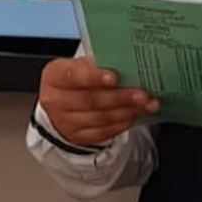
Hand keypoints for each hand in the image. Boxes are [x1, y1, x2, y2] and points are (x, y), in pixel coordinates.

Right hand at [39, 56, 158, 145]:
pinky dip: (122, 123)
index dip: (94, 77)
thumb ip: (97, 64)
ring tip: (147, 104)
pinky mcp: (79, 137)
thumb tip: (126, 64)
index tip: (114, 77)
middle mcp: (56, 100)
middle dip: (120, 97)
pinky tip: (134, 115)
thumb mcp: (80, 65)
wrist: (62, 104)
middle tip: (142, 94)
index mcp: (54, 76)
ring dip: (127, 111)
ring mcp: (66, 122)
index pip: (72, 76)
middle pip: (91, 100)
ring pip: (101, 118)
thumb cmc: (76, 79)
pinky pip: (104, 132)